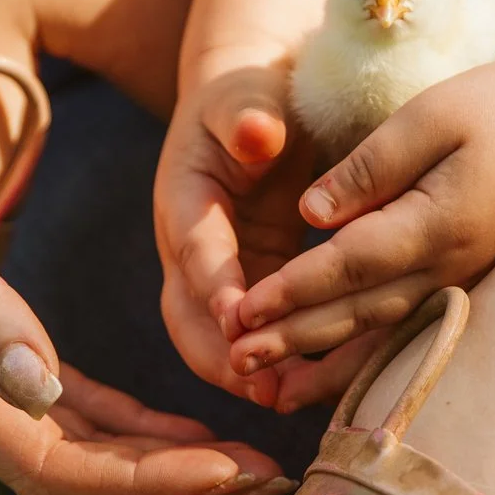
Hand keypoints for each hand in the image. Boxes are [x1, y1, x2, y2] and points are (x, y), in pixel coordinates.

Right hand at [0, 69, 288, 494]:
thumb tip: (40, 393)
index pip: (51, 467)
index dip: (146, 481)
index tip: (232, 473)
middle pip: (72, 477)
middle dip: (174, 485)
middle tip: (273, 480)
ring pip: (71, 450)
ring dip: (158, 464)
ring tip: (248, 462)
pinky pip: (60, 410)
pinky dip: (125, 425)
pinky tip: (182, 427)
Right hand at [152, 57, 318, 407]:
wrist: (255, 110)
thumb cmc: (252, 97)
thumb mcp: (247, 96)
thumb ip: (247, 115)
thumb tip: (257, 133)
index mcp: (183, 198)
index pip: (195, 249)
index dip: (214, 285)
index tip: (239, 318)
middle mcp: (189, 247)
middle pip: (187, 313)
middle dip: (217, 351)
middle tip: (259, 383)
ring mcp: (216, 274)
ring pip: (214, 337)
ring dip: (243, 371)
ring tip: (285, 399)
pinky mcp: (250, 288)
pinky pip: (253, 335)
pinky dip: (275, 361)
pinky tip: (311, 386)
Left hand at [227, 0, 494, 411]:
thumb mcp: (428, 116)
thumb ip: (367, 168)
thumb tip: (309, 215)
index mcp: (436, 223)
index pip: (346, 265)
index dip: (290, 292)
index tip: (240, 312)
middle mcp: (450, 266)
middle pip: (357, 315)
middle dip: (293, 341)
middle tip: (236, 364)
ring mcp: (463, 279)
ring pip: (384, 336)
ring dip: (326, 367)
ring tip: (274, 397)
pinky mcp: (468, 279)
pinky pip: (411, 331)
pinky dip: (369, 360)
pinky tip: (338, 380)